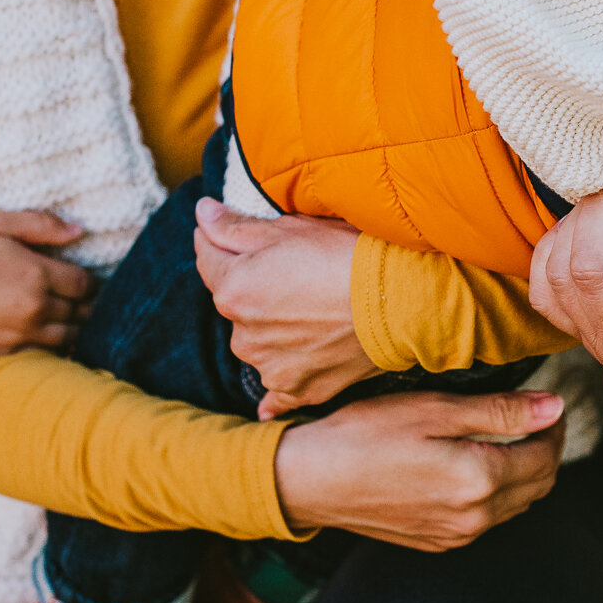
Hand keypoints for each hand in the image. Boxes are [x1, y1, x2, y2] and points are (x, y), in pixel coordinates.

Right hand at [0, 210, 92, 352]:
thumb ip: (42, 225)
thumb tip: (79, 231)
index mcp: (37, 275)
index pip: (86, 285)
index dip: (93, 282)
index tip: (89, 278)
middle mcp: (34, 309)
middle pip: (81, 314)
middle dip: (89, 306)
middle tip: (87, 299)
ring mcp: (17, 334)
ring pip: (67, 338)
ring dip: (75, 328)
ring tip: (74, 317)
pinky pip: (41, 353)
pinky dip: (52, 345)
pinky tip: (48, 333)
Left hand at [193, 200, 376, 416]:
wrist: (401, 301)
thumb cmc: (347, 257)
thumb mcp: (289, 229)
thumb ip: (236, 227)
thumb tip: (202, 214)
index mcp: (233, 289)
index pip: (208, 258)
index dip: (216, 239)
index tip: (223, 230)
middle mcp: (242, 334)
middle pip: (235, 302)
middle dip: (253, 286)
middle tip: (293, 271)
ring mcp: (270, 367)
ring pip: (257, 341)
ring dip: (271, 327)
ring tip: (314, 309)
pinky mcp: (298, 389)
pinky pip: (277, 389)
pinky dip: (281, 377)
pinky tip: (284, 377)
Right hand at [271, 388, 567, 549]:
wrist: (307, 480)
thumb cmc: (363, 434)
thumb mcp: (433, 410)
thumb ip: (499, 411)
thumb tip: (555, 407)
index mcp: (479, 480)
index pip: (545, 456)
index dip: (554, 427)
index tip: (548, 404)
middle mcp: (474, 518)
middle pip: (538, 486)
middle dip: (545, 451)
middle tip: (534, 418)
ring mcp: (455, 536)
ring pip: (515, 506)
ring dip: (523, 473)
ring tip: (508, 438)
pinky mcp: (436, 542)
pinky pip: (485, 520)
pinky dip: (495, 493)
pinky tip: (474, 466)